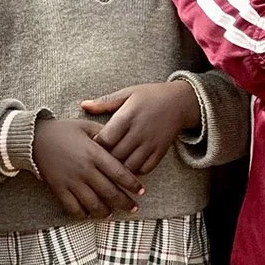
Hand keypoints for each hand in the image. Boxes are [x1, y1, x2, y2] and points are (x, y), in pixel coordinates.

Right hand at [31, 114, 145, 216]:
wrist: (34, 138)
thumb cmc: (63, 130)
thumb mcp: (86, 126)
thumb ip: (105, 133)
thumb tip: (123, 139)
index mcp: (94, 153)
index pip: (119, 173)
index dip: (132, 184)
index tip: (141, 191)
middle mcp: (85, 170)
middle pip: (110, 192)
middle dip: (124, 202)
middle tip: (133, 208)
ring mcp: (71, 181)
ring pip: (93, 204)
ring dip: (106, 212)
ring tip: (113, 213)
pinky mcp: (59, 189)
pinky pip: (73, 208)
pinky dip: (83, 214)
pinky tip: (90, 214)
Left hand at [79, 79, 200, 175]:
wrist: (181, 102)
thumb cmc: (151, 95)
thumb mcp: (128, 93)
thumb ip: (105, 102)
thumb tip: (83, 105)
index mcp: (128, 116)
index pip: (106, 138)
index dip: (96, 144)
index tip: (93, 143)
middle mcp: (140, 131)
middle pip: (115, 155)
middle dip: (105, 158)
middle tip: (99, 157)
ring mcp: (151, 144)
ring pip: (129, 166)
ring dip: (119, 167)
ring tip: (112, 163)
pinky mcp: (161, 152)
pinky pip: (145, 169)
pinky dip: (135, 171)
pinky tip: (128, 164)